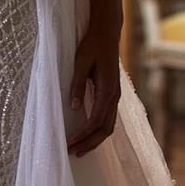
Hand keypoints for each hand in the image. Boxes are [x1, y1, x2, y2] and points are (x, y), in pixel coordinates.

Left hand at [67, 26, 121, 156]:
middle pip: (105, 129)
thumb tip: (74, 107)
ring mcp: (115, 96)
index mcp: (108, 89)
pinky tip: (87, 135)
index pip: (96, 120)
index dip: (83, 134)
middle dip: (89, 143)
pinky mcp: (112, 94)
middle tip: (72, 153)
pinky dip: (98, 131)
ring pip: (108, 126)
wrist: (107, 32)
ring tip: (78, 149)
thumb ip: (77, 84)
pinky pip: (107, 119)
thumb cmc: (92, 45)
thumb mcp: (81, 62)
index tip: (69, 143)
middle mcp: (114, 96)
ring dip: (94, 140)